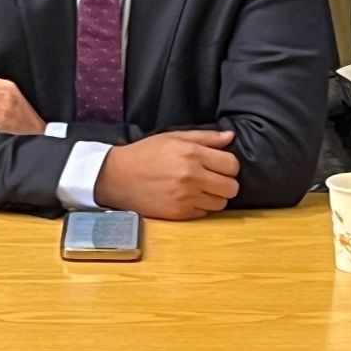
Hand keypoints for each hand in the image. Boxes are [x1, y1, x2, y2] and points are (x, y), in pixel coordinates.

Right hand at [93, 129, 239, 219]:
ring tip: (199, 189)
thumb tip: (230, 137)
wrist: (118, 176)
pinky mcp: (178, 213)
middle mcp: (191, 176)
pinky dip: (200, 207)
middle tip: (212, 178)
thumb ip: (205, 137)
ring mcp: (185, 197)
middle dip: (226, 182)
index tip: (220, 165)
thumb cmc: (145, 153)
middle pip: (231, 187)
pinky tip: (187, 197)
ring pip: (221, 203)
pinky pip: (204, 213)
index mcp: (192, 154)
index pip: (232, 165)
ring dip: (214, 196)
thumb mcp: (173, 137)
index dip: (229, 165)